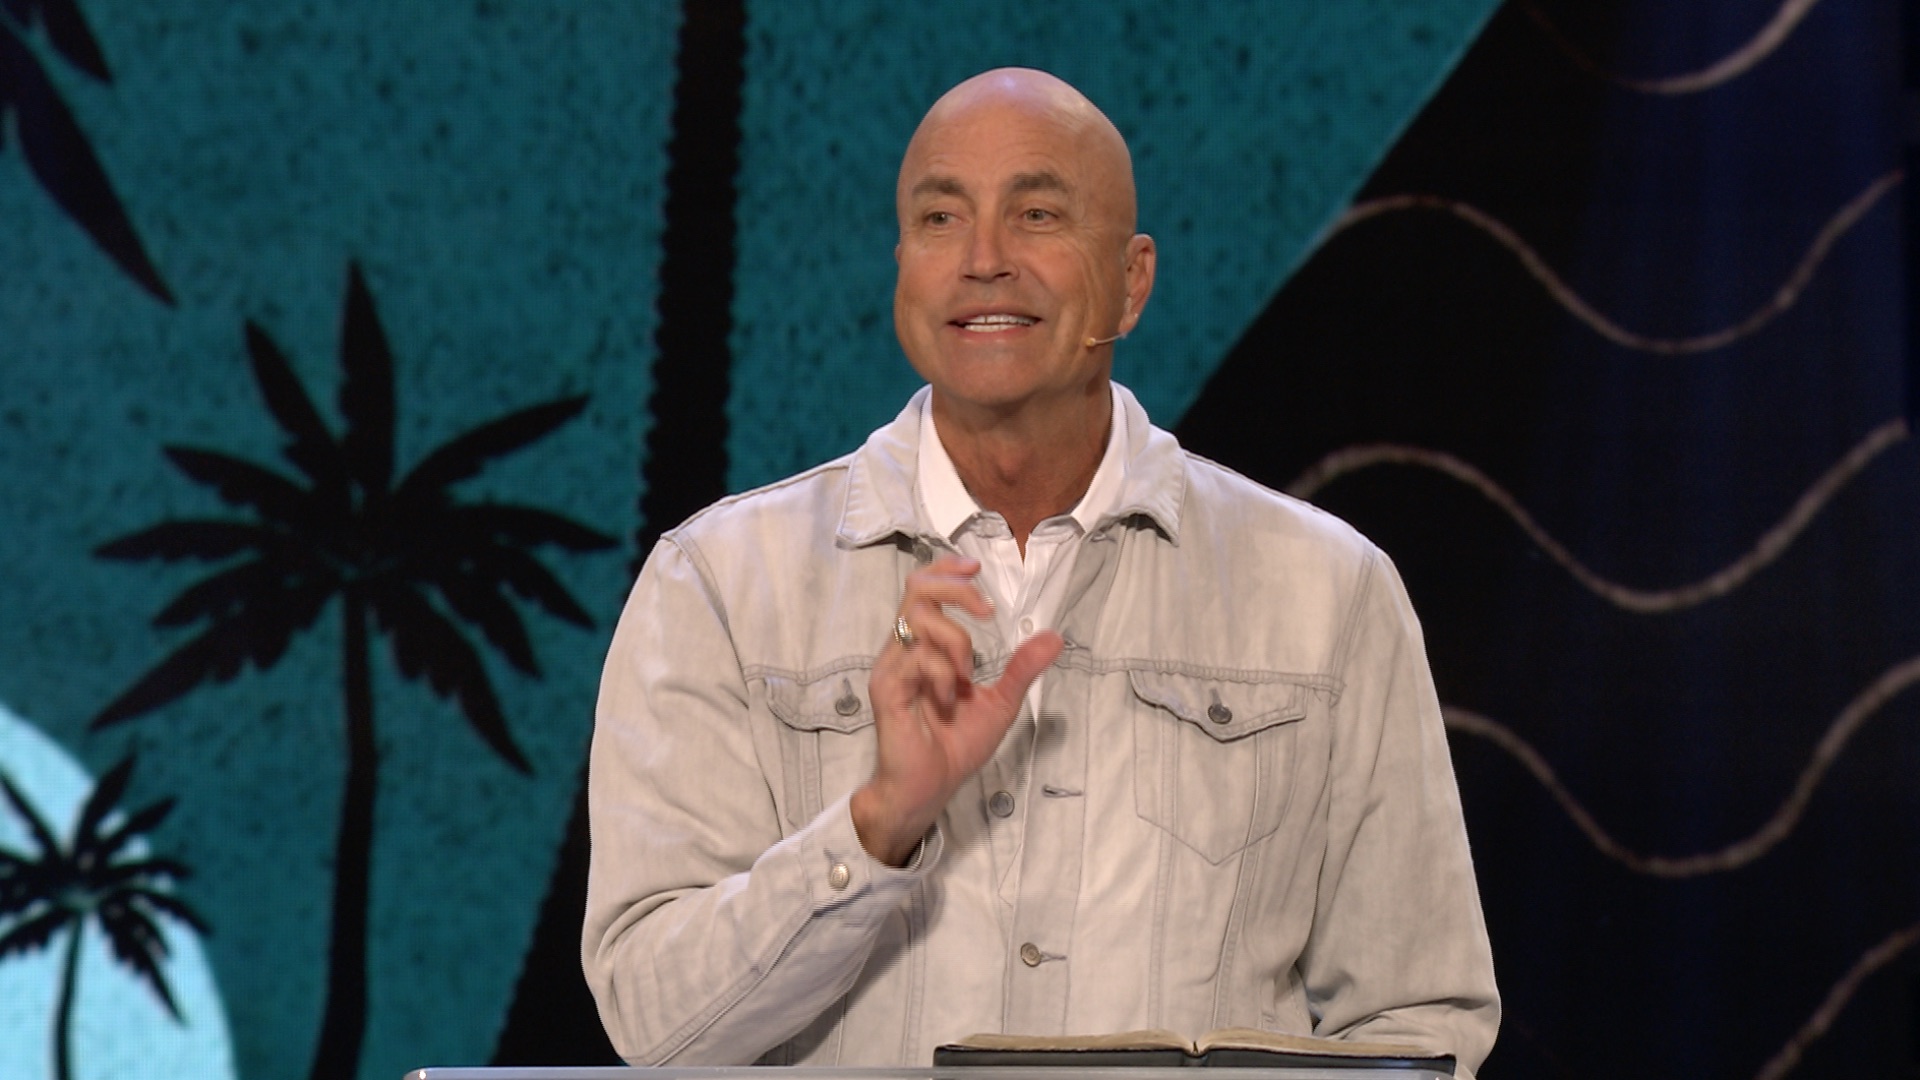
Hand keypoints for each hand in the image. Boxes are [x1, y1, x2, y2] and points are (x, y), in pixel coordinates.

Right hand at [851, 555, 1062, 864]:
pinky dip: (942, 674)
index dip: (948, 570)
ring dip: (955, 641)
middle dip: (957, 591)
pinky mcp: (887, 688)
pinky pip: (916, 659)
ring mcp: (892, 667)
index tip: (977, 568)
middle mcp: (903, 650)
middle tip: (987, 612)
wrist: (929, 788)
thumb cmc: (954, 746)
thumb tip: (1054, 637)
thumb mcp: (1000, 702)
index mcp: (925, 647)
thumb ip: (1022, 669)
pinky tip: (948, 701)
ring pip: (919, 620)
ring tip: (966, 677)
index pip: (925, 588)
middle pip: (917, 589)